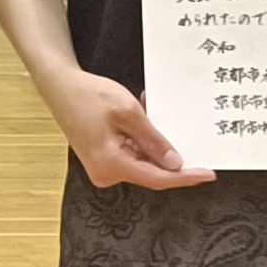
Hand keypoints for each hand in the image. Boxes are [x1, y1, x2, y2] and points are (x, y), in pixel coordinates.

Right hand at [49, 66, 210, 191]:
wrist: (59, 87)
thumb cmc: (88, 96)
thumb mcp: (128, 113)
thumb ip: (153, 141)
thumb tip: (174, 163)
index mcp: (111, 164)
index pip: (158, 178)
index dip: (186, 177)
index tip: (207, 174)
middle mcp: (105, 173)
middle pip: (151, 173)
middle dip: (170, 156)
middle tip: (187, 135)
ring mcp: (102, 168)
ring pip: (142, 162)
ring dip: (153, 144)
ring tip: (151, 114)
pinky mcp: (102, 159)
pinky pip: (131, 155)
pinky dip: (141, 141)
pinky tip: (142, 120)